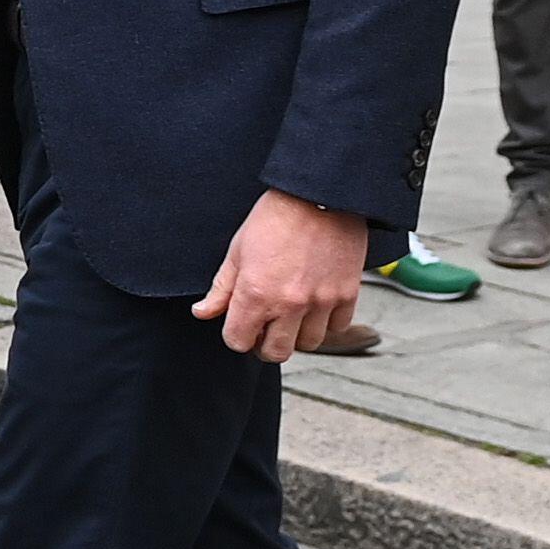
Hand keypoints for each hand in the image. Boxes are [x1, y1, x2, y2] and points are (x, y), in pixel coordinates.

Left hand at [192, 190, 366, 361]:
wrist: (320, 196)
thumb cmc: (274, 219)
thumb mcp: (237, 251)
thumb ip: (221, 289)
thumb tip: (201, 313)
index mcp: (255, 294)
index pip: (238, 342)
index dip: (236, 335)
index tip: (241, 324)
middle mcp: (289, 304)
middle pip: (275, 353)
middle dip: (265, 344)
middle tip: (266, 327)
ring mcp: (321, 301)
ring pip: (309, 344)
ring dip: (298, 334)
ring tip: (292, 313)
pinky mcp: (347, 293)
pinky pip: (337, 327)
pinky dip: (327, 322)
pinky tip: (316, 304)